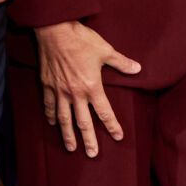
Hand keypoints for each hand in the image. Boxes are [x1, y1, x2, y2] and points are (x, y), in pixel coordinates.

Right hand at [35, 20, 141, 156]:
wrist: (55, 31)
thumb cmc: (82, 40)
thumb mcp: (105, 50)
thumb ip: (121, 63)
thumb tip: (138, 69)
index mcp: (92, 86)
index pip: (104, 111)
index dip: (112, 125)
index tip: (118, 137)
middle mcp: (75, 93)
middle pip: (83, 122)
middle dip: (89, 140)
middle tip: (92, 154)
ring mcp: (60, 91)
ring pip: (64, 119)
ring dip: (68, 135)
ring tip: (71, 148)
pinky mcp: (47, 86)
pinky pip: (49, 106)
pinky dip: (51, 116)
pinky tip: (52, 124)